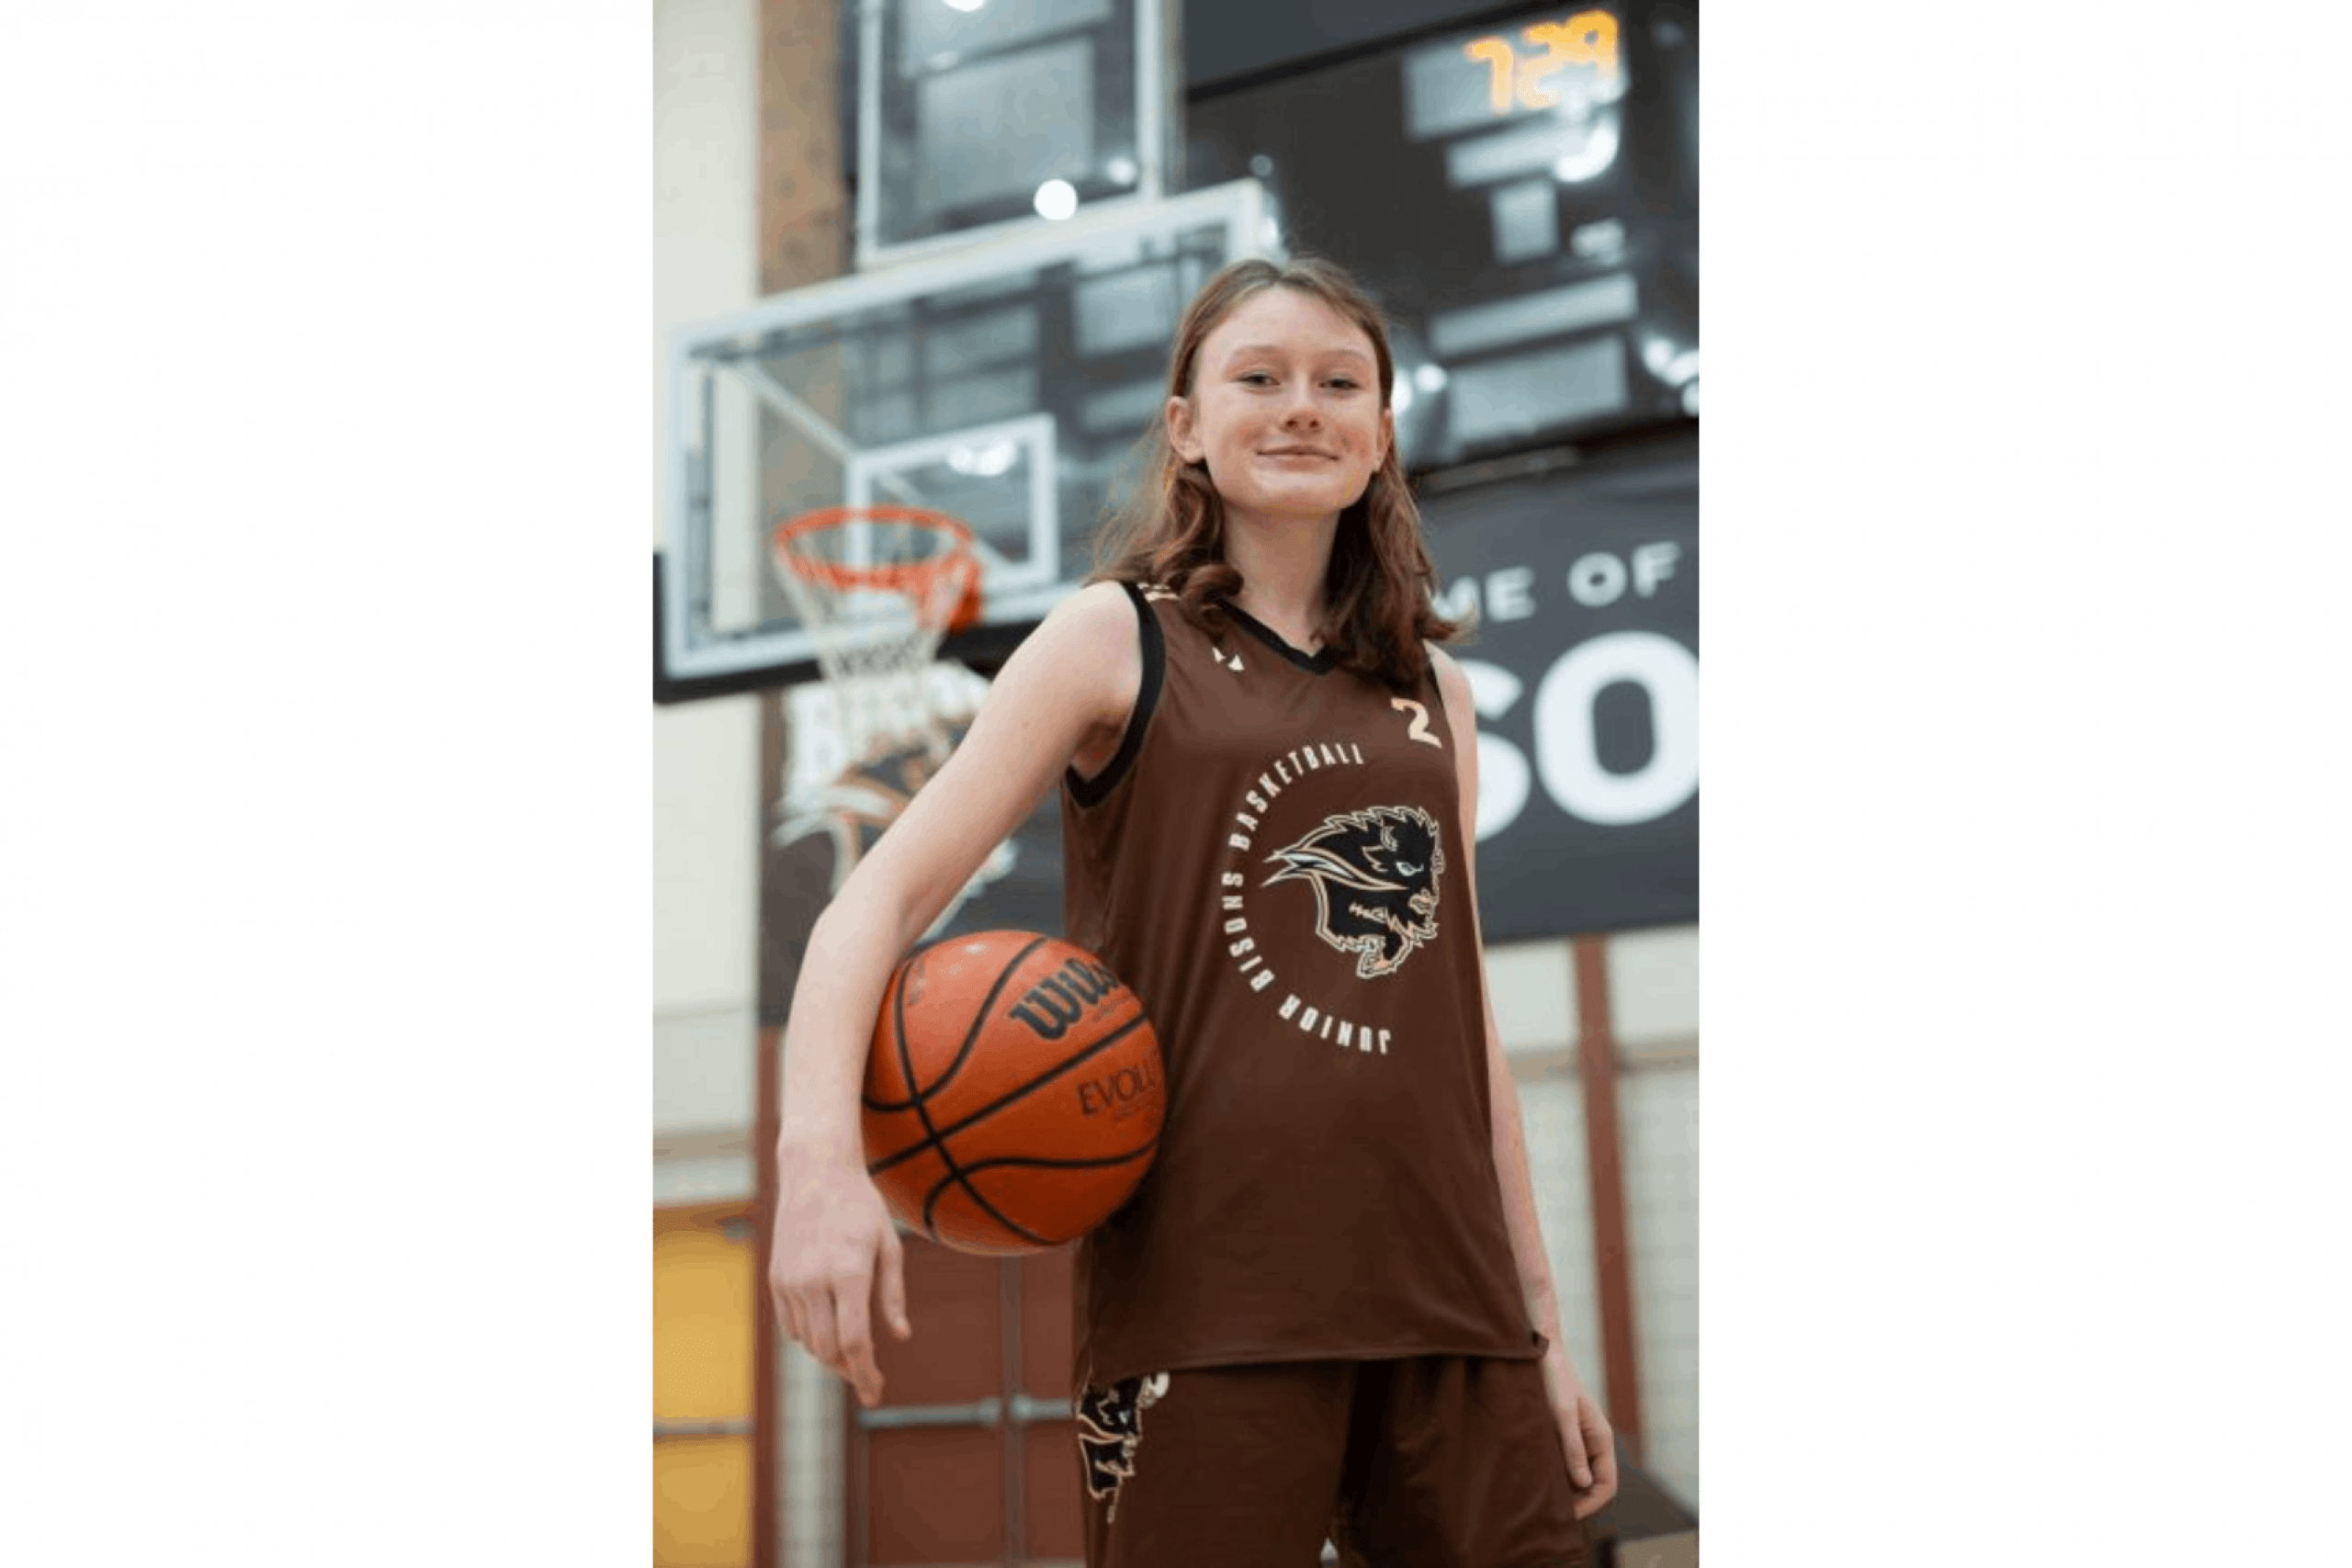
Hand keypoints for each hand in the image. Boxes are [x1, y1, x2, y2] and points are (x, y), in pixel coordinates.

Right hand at [767, 1142, 912, 1407]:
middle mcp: (814, 1280)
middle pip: (828, 1349)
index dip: (866, 1373)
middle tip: (869, 1379)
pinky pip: (791, 1325)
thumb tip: (901, 1336)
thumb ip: (892, 1294)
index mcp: (848, 1272)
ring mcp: (790, 1280)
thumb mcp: (888, 1245)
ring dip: (830, 1357)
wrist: (815, 1172)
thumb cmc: (861, 1207)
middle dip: (850, 1371)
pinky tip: (828, 1333)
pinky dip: (809, 1337)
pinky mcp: (775, 1278)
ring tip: (853, 1358)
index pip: (855, 1341)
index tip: (877, 1392)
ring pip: (808, 1342)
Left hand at [1539, 1342, 1618, 1520]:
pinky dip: (1556, 1475)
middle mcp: (1593, 1442)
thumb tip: (1583, 1484)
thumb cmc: (1553, 1379)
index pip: (1606, 1485)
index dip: (1591, 1505)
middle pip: (1593, 1485)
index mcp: (1601, 1439)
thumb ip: (1573, 1448)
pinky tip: (1537, 1479)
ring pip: (1578, 1476)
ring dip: (1566, 1490)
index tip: (1567, 1516)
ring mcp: (1579, 1439)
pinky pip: (1565, 1463)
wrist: (1540, 1350)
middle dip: (1578, 1502)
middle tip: (1549, 1514)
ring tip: (1541, 1499)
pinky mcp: (1563, 1434)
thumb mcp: (1562, 1415)